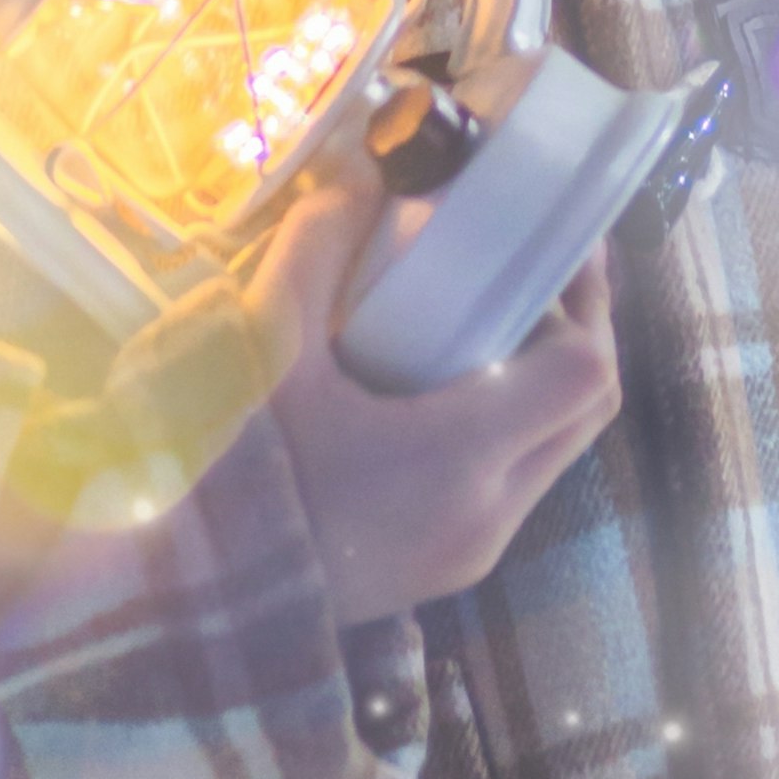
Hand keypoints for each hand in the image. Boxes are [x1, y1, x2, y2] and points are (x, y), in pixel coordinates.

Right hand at [255, 184, 621, 625]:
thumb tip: (357, 173)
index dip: (588, 302)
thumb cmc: (232, 474)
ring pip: (559, 450)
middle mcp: (490, 512)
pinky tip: (458, 379)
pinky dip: (515, 423)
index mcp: (459, 457)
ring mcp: (476, 549)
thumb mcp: (265, 347)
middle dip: (581, 330)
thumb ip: (314, 249)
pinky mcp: (452, 567)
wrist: (191, 605)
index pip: (584, 374)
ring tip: (499, 313)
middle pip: (587, 411)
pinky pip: (520, 482)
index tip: (560, 242)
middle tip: (544, 262)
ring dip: (549, 380)